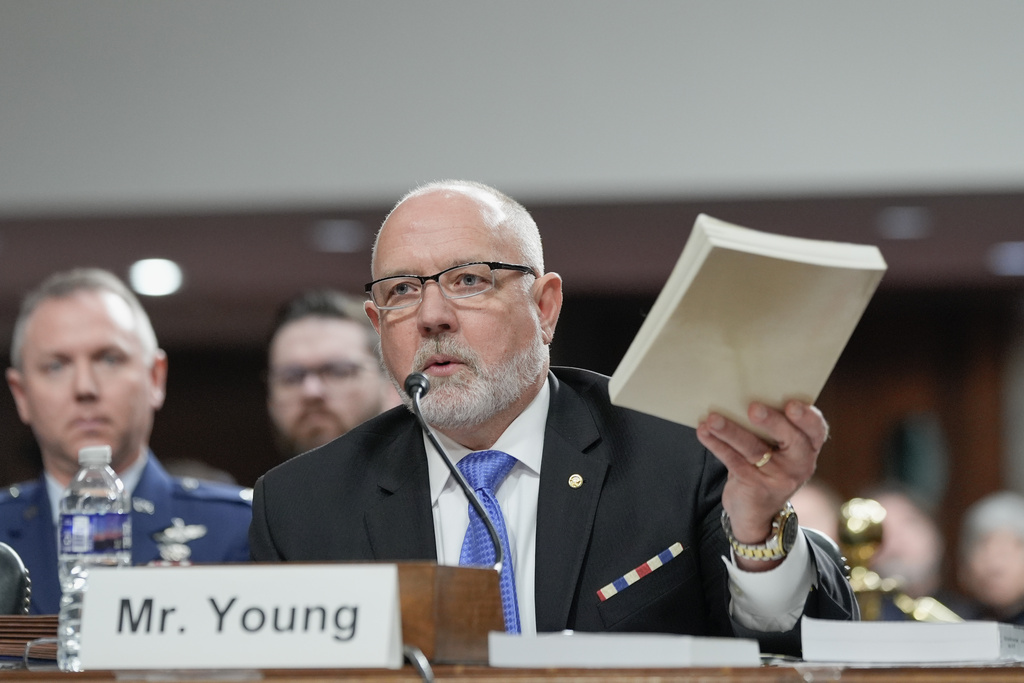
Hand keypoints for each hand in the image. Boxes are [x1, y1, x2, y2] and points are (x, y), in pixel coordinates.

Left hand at [697, 400, 827, 568]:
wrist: (756, 513)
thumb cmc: (767, 467)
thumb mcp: (779, 451)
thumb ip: (773, 429)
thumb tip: (740, 395)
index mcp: (808, 448)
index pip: (816, 430)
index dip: (808, 417)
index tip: (792, 405)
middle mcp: (799, 464)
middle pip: (791, 440)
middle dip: (772, 422)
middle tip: (753, 408)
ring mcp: (778, 478)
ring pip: (754, 449)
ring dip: (730, 431)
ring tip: (712, 420)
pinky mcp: (755, 486)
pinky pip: (733, 461)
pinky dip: (716, 444)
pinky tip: (703, 432)